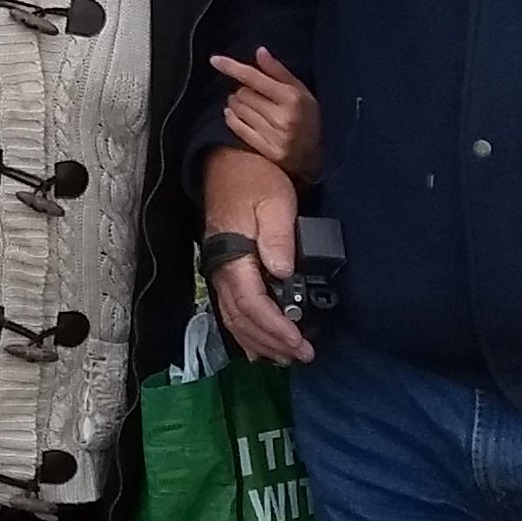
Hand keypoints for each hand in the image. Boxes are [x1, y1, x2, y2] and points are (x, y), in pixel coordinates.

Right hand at [202, 147, 311, 364]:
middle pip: (242, 319)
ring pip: (234, 320)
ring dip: (259, 342)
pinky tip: (259, 346)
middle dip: (271, 342)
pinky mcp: (226, 270)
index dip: (276, 328)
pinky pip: (232, 311)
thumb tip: (282, 273)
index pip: (252, 304)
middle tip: (301, 356)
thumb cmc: (254, 179)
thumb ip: (277, 237)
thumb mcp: (274, 201)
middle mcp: (222, 269)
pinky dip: (245, 333)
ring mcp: (220, 271)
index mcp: (233, 256)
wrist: (228, 163)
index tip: (299, 342)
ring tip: (285, 357)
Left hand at [209, 47, 323, 182]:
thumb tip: (260, 51)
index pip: (254, 78)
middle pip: (243, 94)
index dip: (232, 67)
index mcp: (292, 98)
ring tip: (247, 105)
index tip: (214, 60)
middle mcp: (282, 117)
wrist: (314, 156)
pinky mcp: (266, 150)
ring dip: (236, 104)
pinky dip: (231, 118)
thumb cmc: (307, 117)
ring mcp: (273, 135)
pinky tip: (234, 114)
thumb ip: (278, 71)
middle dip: (242, 90)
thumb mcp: (301, 91)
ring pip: (238, 109)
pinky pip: (237, 128)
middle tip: (251, 94)